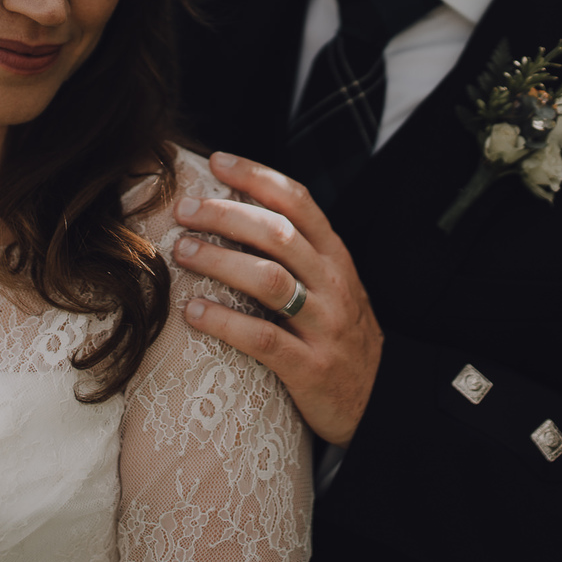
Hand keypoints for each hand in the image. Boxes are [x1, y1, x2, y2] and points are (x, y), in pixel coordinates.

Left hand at [173, 152, 382, 446]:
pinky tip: (192, 311)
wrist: (381, 400)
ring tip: (181, 252)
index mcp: (336, 256)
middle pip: (278, 234)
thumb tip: (233, 211)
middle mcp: (333, 284)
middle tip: (184, 210)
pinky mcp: (310, 368)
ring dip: (220, 261)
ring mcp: (324, 326)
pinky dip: (225, 322)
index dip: (257, 176)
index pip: (299, 201)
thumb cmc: (338, 334)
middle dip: (226, 215)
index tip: (217, 161)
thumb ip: (296, 252)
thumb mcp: (330, 284)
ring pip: (269, 280)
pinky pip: (264, 339)